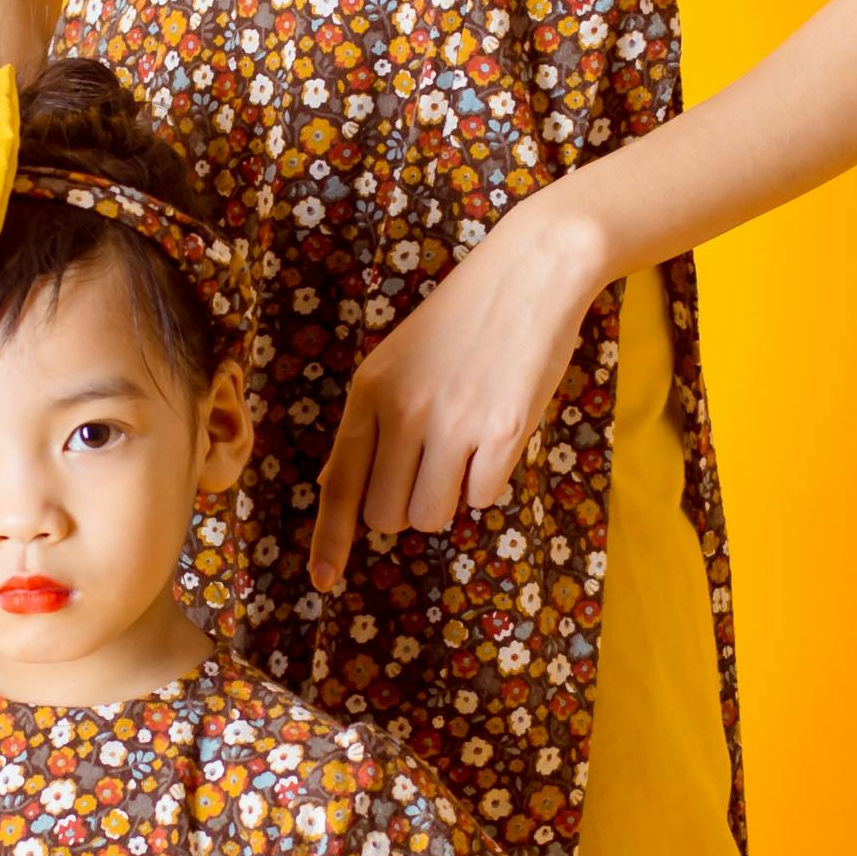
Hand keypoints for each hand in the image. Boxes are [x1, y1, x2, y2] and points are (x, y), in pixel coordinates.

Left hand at [310, 184, 608, 591]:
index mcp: (368, 392)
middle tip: (431, 470)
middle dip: (407, 507)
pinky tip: (496, 434)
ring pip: (432, 515)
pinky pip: (482, 498)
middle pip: (387, 516)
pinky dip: (488, 480)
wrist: (531, 273)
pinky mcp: (503, 433)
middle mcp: (403, 412)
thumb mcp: (394, 361)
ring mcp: (453, 423)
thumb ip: (367, 424)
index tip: (324, 582)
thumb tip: (335, 487)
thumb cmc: (462, 321)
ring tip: (464, 450)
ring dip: (448, 498)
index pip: (340, 484)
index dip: (331, 540)